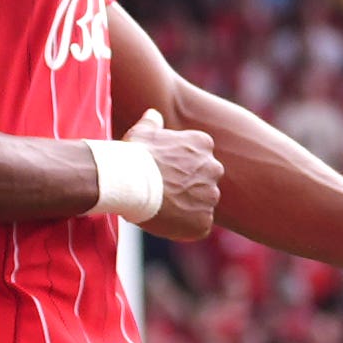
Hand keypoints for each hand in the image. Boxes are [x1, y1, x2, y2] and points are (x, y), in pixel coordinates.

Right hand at [129, 119, 221, 243]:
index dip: (181, 170)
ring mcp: (210, 196)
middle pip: (204, 183)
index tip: (164, 174)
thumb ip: (153, 123)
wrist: (128, 180)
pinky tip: (166, 221)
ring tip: (162, 208)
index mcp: (203, 145)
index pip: (199, 161)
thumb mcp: (143, 132)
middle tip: (163, 193)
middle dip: (188, 189)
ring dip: (187, 209)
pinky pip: (199, 226)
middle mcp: (213, 169)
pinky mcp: (204, 221)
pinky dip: (185, 227)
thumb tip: (153, 114)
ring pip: (202, 206)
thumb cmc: (134, 154)